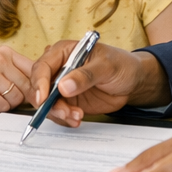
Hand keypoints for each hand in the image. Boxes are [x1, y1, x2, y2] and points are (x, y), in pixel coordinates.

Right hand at [0, 46, 33, 113]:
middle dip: (19, 99)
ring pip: (15, 99)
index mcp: (5, 53)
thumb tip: (40, 91)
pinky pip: (1, 106)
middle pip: (27, 88)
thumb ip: (14, 74)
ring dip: (4, 104)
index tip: (33, 98)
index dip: (36, 88)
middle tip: (2, 99)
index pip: (35, 72)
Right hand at [28, 42, 170, 125]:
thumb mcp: (106, 66)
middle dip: (48, 102)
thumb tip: (63, 86)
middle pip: (40, 86)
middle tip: (65, 112)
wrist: (132, 81)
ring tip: (77, 116)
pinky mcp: (68, 101)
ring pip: (47, 102)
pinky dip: (65, 118)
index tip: (43, 98)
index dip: (40, 82)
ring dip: (58, 113)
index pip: (43, 66)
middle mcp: (58, 68)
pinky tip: (77, 119)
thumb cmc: (120, 65)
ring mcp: (62, 86)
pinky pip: (58, 112)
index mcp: (63, 52)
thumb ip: (85, 75)